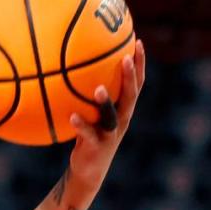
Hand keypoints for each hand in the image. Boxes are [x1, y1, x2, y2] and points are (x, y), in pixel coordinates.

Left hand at [67, 38, 145, 190]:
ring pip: (113, 116)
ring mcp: (110, 133)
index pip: (136, 82)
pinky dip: (81, 125)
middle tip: (126, 57)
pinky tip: (72, 116)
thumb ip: (86, 91)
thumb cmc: (88, 133)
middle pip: (131, 95)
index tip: (137, 41)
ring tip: (98, 88)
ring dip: (106, 102)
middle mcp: (121, 119)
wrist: (89, 169)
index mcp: (123, 108)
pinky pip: (88, 134)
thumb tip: (70, 63)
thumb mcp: (90, 111)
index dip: (139, 63)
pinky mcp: (97, 146)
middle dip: (130, 76)